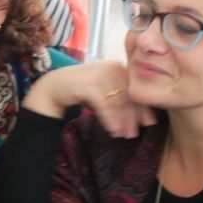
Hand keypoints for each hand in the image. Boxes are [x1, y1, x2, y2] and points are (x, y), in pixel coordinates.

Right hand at [23, 60, 155, 137]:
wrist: (53, 87)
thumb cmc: (81, 90)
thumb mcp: (104, 89)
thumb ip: (121, 95)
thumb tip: (144, 115)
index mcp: (119, 66)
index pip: (136, 88)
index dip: (143, 106)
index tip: (150, 122)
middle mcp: (112, 67)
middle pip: (129, 95)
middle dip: (133, 117)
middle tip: (135, 134)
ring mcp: (101, 75)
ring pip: (118, 102)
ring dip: (122, 121)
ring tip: (124, 135)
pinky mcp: (90, 85)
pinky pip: (105, 106)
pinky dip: (110, 120)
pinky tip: (113, 131)